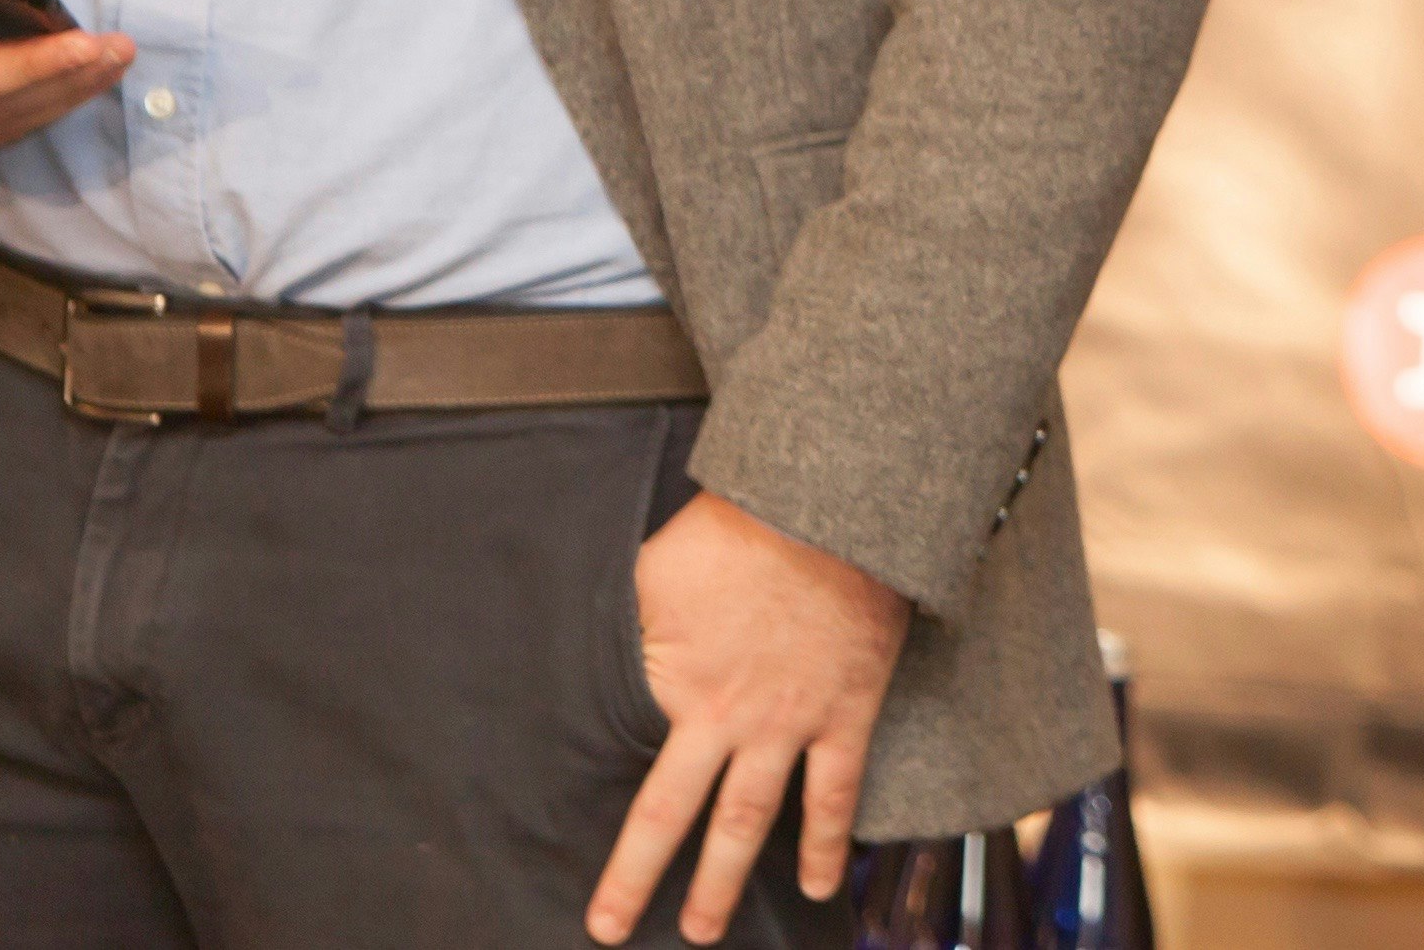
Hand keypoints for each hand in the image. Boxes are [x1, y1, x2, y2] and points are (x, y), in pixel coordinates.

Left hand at [590, 491, 911, 944]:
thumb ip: (631, 618)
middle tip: (616, 929)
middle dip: (643, 878)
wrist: (832, 515)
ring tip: (704, 929)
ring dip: (725, 880)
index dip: (611, 830)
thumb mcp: (657, 570)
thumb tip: (579, 635)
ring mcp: (788, 725)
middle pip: (677, 817)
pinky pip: (835, 794)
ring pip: (750, 821)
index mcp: (676, 687)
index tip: (590, 876)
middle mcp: (727, 721)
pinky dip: (827, 844)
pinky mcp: (844, 716)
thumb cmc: (739, 532)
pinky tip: (819, 885)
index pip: (633, 770)